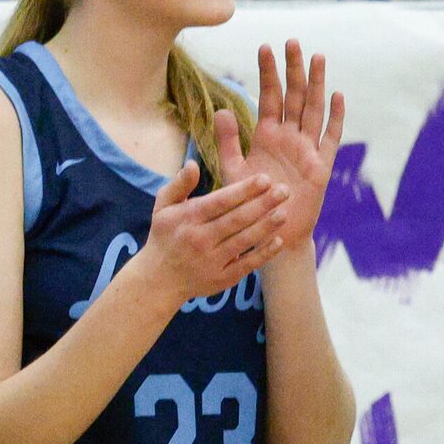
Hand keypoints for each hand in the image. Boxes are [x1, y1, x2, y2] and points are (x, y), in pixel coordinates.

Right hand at [140, 157, 289, 307]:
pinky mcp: (222, 279)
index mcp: (188, 218)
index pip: (220, 202)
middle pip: (236, 219)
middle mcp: (200, 239)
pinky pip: (246, 265)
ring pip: (243, 241)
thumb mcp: (163, 207)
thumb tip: (193, 164)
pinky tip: (279, 241)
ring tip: (284, 213)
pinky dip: (263, 254)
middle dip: (262, 204)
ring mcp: (212, 260)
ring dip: (266, 227)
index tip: (265, 178)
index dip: (243, 190)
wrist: (159, 280)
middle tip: (285, 191)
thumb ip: (179, 185)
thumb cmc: (164, 236)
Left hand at [221, 40, 346, 265]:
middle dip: (293, 69)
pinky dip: (335, 117)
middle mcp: (289, 137)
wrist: (273, 232)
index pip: (268, 96)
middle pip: (293, 96)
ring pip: (313, 109)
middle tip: (292, 42)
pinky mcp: (321, 166)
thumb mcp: (234, 170)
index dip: (267, 73)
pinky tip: (337, 95)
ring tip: (317, 57)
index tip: (264, 47)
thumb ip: (228, 140)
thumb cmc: (251, 204)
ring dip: (316, 84)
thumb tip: (220, 109)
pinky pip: (330, 137)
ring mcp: (307, 149)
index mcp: (267, 135)